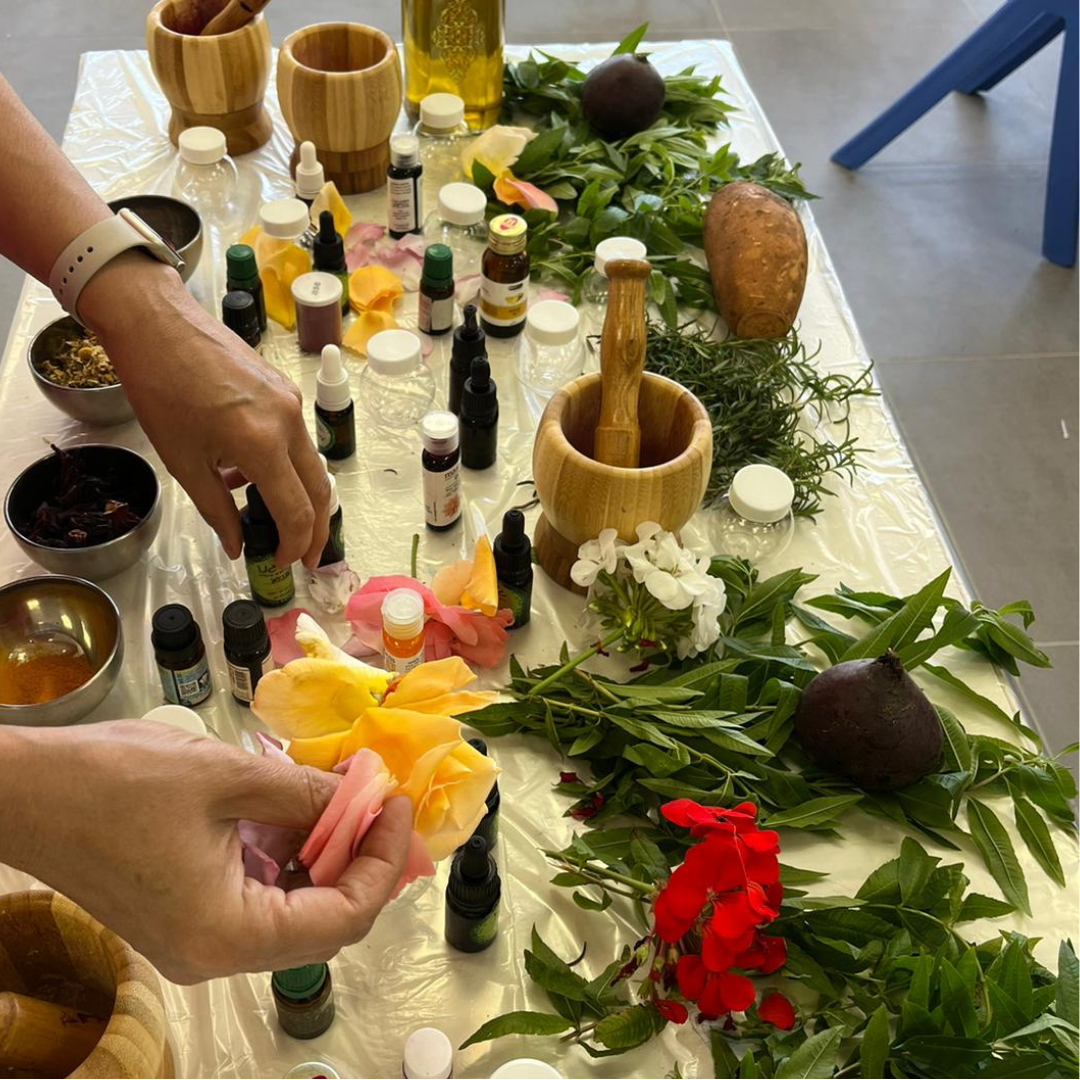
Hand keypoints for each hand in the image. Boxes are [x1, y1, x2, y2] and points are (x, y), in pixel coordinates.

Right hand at [0, 722, 412, 983]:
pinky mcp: (183, 918)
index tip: (399, 803)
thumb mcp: (228, 778)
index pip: (343, 919)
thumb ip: (306, 794)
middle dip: (361, 857)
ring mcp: (197, 941)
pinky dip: (287, 855)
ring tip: (343, 794)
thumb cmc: (116, 782)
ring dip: (325, 853)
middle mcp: (215, 956)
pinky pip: (257, 897)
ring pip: (293, 909)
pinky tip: (296, 807)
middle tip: (380, 798)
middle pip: (323, 921)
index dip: (384, 862)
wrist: (23, 792)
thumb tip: (364, 794)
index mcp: (228, 935)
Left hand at [80, 255, 329, 567]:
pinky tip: (248, 473)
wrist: (158, 325)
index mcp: (262, 445)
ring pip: (310, 464)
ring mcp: (291, 402)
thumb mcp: (183, 463)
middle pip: (319, 491)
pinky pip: (295, 438)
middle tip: (305, 557)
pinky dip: (283, 465)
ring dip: (298, 497)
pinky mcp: (284, 389)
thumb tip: (237, 547)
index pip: (296, 511)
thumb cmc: (160, 392)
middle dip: (315, 530)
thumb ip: (217, 511)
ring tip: (272, 518)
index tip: (284, 563)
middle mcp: (289, 423)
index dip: (295, 545)